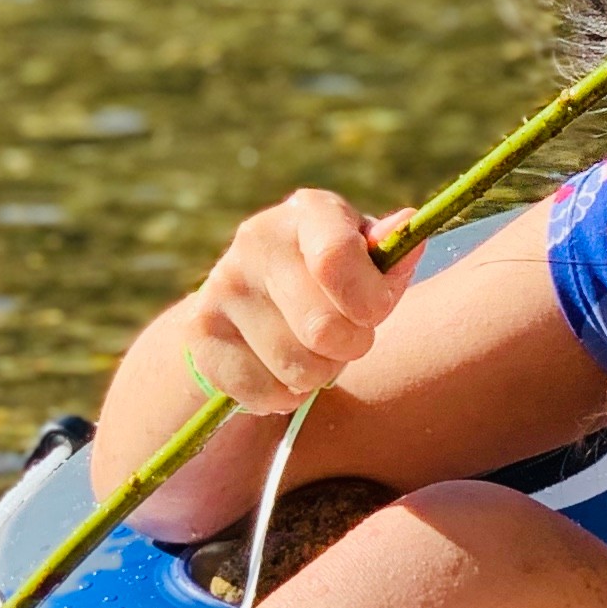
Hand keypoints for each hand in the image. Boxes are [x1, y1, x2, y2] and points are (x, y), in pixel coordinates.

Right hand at [183, 191, 421, 415]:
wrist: (253, 301)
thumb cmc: (334, 279)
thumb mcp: (370, 260)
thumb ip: (391, 255)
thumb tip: (406, 225)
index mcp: (310, 211)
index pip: (336, 258)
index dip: (369, 302)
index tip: (375, 314)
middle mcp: (258, 239)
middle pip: (322, 328)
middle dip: (351, 346)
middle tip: (347, 339)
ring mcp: (222, 284)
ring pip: (296, 367)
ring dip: (320, 374)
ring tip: (315, 351)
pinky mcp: (200, 330)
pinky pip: (261, 390)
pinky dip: (284, 396)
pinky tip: (282, 369)